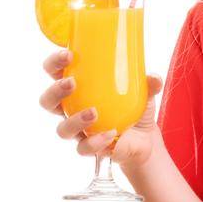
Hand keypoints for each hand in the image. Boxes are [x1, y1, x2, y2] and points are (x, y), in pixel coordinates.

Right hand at [38, 49, 162, 171]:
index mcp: (77, 88)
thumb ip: (147, 83)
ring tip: (94, 112)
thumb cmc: (133, 108)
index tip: (68, 54)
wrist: (144, 139)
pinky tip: (111, 133)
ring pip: (62, 128)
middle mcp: (71, 109)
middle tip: (72, 83)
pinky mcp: (89, 147)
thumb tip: (154, 78)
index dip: (54, 63)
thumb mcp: (142, 92)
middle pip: (48, 101)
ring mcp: (78, 130)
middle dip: (56, 91)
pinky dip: (96, 141)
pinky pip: (84, 147)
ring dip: (76, 120)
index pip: (54, 72)